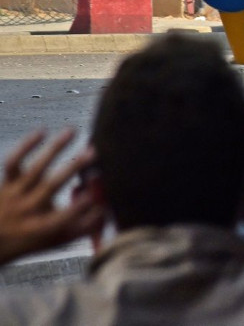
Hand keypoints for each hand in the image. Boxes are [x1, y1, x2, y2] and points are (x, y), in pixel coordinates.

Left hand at [0, 129, 104, 264]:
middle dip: (72, 168)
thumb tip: (107, 207)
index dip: (80, 206)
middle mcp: (28, 210)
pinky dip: (26, 145)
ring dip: (54, 148)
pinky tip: (43, 131)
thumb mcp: (59, 239)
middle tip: (92, 152)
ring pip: (35, 168)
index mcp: (44, 228)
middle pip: (51, 186)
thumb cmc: (30, 239)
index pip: (64, 217)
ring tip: (72, 131)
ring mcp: (15, 195)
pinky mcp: (7, 183)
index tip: (95, 194)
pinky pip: (13, 162)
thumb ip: (84, 226)